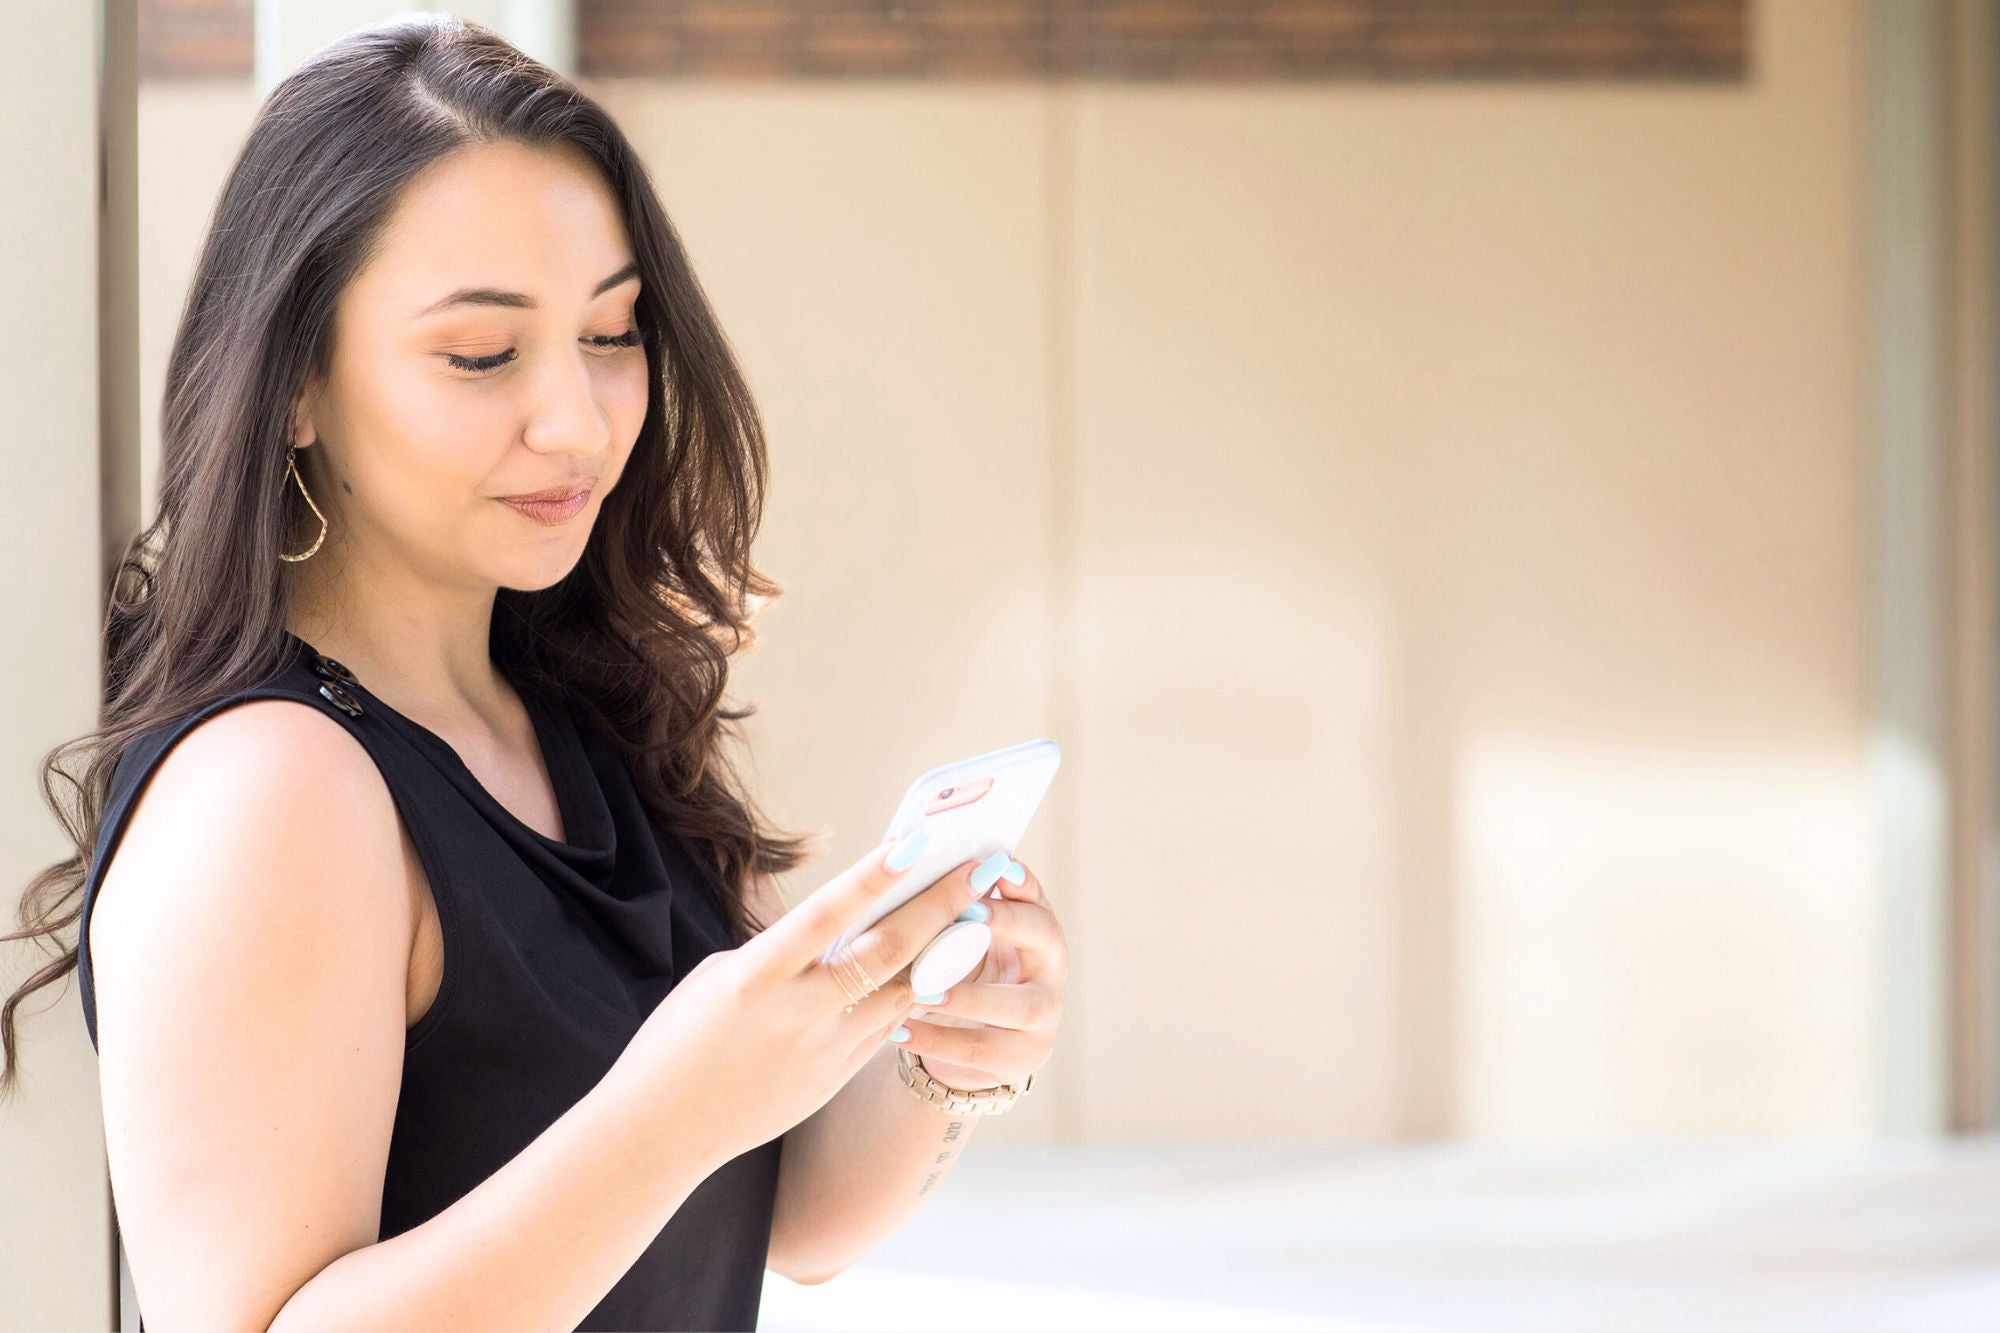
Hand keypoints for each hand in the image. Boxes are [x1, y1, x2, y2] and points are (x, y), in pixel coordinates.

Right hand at [617, 827, 975, 1169]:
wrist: (662, 1130)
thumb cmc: (679, 1038)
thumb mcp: (721, 976)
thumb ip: (784, 950)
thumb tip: (844, 927)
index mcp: (755, 976)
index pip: (826, 915)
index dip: (874, 877)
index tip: (916, 841)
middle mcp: (797, 1012)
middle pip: (886, 952)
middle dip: (939, 906)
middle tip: (980, 868)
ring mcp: (823, 1051)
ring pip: (902, 990)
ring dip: (944, 949)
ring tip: (978, 911)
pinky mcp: (835, 1078)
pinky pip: (885, 1026)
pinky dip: (912, 992)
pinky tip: (940, 963)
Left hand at [894, 856, 1065, 1091]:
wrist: (956, 1040)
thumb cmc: (949, 970)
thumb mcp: (951, 936)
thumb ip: (944, 906)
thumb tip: (904, 854)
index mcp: (1033, 926)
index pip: (1035, 895)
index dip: (1020, 882)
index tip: (996, 866)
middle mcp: (1049, 966)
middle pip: (1046, 938)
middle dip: (1010, 923)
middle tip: (970, 913)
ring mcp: (1044, 1015)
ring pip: (1021, 1005)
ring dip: (972, 995)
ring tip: (924, 989)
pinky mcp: (1024, 1057)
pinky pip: (985, 1050)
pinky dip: (941, 1039)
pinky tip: (901, 1030)